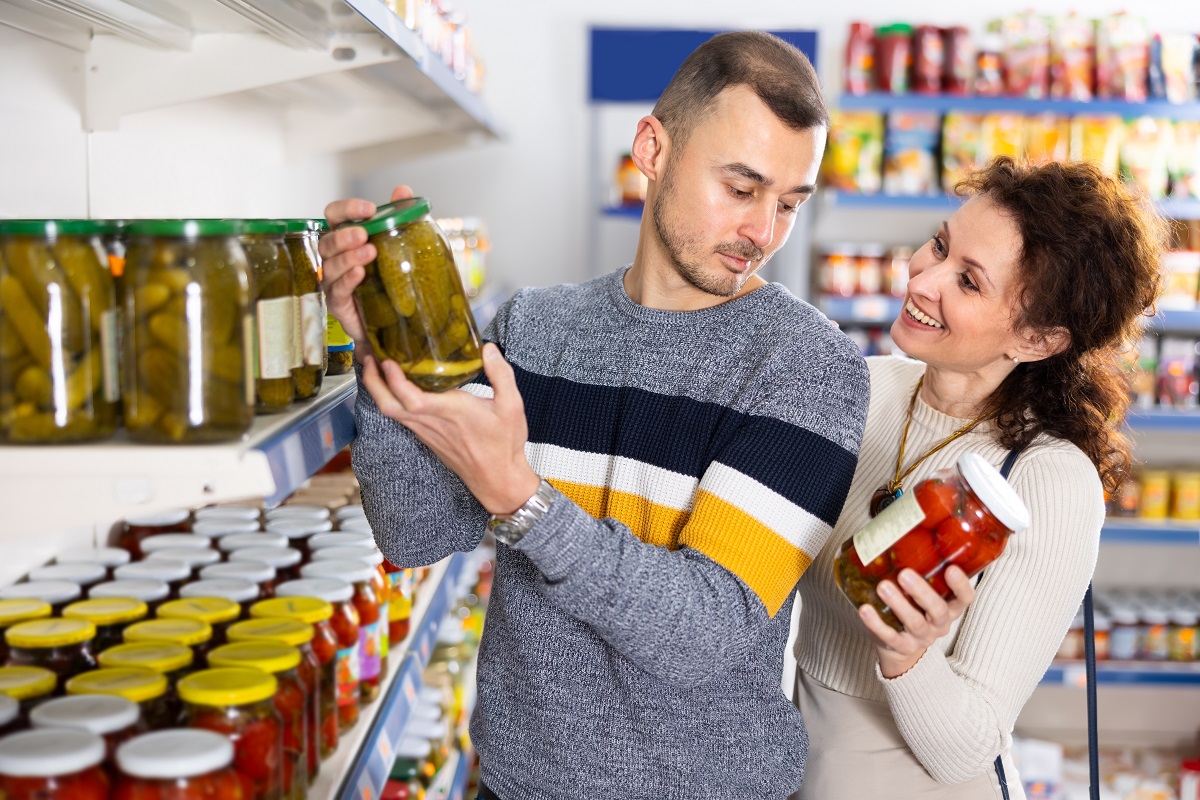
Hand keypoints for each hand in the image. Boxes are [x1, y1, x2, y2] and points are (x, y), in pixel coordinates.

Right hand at [318, 185, 413, 349]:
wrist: (395, 319)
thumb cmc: (390, 279)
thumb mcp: (399, 244)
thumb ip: (399, 216)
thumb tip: (403, 190)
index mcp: (347, 239)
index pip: (335, 216)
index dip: (347, 209)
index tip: (368, 209)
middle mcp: (336, 258)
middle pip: (327, 241)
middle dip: (344, 236)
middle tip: (364, 234)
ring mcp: (334, 281)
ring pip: (331, 266)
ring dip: (348, 257)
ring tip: (369, 253)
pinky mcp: (339, 304)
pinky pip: (338, 290)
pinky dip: (348, 280)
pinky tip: (360, 274)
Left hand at [360, 343, 541, 514]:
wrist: (497, 479)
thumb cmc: (503, 445)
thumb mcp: (512, 405)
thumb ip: (501, 374)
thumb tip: (489, 349)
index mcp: (451, 412)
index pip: (411, 398)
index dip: (394, 380)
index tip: (386, 360)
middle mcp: (432, 422)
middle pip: (389, 405)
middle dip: (373, 382)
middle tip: (367, 358)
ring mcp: (426, 432)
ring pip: (391, 413)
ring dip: (378, 390)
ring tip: (376, 367)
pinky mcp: (426, 437)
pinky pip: (400, 418)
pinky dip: (391, 400)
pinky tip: (395, 387)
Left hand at [860, 566, 975, 678]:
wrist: (902, 645)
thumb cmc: (914, 607)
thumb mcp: (926, 589)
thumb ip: (922, 566)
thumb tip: (900, 522)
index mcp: (950, 606)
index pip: (965, 597)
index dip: (961, 585)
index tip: (952, 568)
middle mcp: (939, 622)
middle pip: (938, 609)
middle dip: (922, 592)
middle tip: (905, 574)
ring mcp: (921, 636)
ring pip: (914, 622)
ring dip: (899, 604)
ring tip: (883, 587)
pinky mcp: (901, 646)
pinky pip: (890, 636)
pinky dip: (876, 623)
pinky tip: (865, 609)